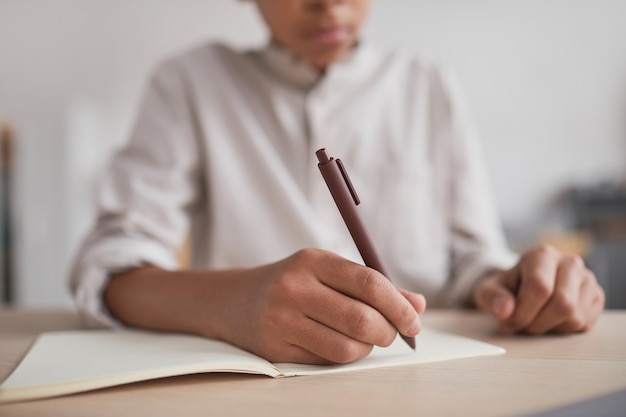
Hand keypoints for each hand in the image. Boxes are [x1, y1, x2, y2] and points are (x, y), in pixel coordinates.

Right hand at [211, 248, 425, 363]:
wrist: (236, 301)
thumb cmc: (295, 284)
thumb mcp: (329, 272)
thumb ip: (374, 286)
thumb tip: (417, 305)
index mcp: (313, 261)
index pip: (369, 283)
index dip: (399, 306)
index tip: (414, 321)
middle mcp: (295, 288)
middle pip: (361, 319)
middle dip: (388, 332)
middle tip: (392, 334)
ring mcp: (282, 320)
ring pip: (346, 347)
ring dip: (366, 348)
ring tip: (364, 339)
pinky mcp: (276, 348)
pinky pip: (326, 361)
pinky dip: (344, 357)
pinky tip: (338, 344)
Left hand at [472, 245, 604, 334]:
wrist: (520, 287)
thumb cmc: (505, 289)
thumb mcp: (489, 290)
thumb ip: (492, 298)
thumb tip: (505, 310)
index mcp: (542, 255)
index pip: (540, 287)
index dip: (523, 312)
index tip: (509, 323)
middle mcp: (569, 262)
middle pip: (562, 303)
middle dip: (537, 323)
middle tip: (522, 326)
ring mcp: (586, 279)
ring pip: (575, 316)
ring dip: (549, 328)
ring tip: (533, 321)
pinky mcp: (595, 296)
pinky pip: (584, 323)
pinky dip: (563, 330)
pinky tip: (549, 321)